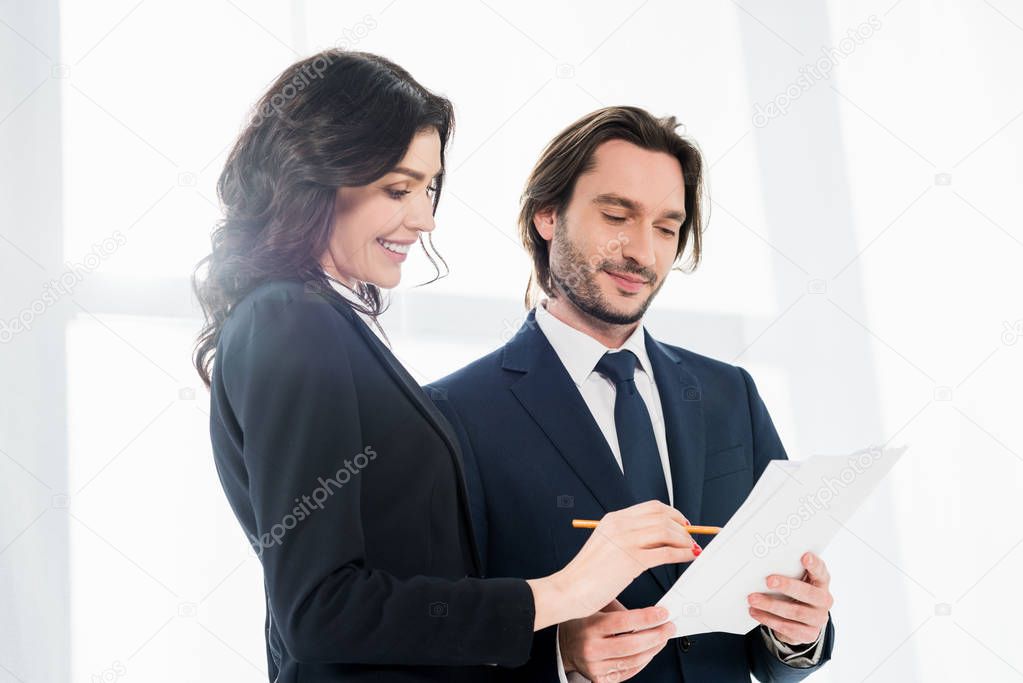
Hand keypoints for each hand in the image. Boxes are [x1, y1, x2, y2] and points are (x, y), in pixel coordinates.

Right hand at [528, 500, 696, 629]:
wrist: (569, 590)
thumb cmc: (586, 574)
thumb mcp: (605, 545)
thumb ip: (626, 537)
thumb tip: (656, 538)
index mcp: (613, 519)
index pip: (652, 507)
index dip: (673, 514)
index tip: (682, 525)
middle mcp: (620, 525)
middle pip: (662, 516)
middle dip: (682, 527)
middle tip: (691, 538)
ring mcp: (625, 541)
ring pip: (666, 532)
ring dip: (684, 540)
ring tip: (691, 549)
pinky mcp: (631, 560)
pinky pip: (665, 553)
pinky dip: (682, 553)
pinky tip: (687, 557)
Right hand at [560, 599, 674, 682]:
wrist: (563, 647)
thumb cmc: (582, 623)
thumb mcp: (594, 607)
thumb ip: (619, 609)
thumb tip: (649, 613)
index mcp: (590, 626)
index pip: (624, 622)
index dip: (647, 618)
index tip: (663, 614)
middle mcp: (592, 648)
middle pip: (632, 645)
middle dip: (657, 635)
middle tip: (669, 627)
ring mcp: (595, 666)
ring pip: (634, 660)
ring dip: (653, 649)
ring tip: (663, 638)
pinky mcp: (600, 679)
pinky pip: (629, 672)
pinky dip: (643, 662)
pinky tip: (650, 651)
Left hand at [747, 551, 832, 645]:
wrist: (802, 621)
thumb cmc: (795, 593)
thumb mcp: (796, 580)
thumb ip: (789, 571)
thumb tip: (763, 564)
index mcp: (821, 582)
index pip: (821, 572)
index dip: (814, 564)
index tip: (805, 556)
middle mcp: (824, 600)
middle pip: (808, 593)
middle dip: (787, 586)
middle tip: (768, 581)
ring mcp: (818, 619)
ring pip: (795, 612)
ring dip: (771, 605)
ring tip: (753, 599)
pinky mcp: (809, 634)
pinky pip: (788, 628)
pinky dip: (768, 619)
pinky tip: (755, 612)